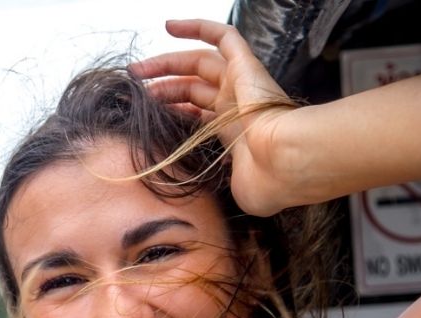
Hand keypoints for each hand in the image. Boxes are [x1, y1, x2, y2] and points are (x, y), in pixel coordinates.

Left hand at [131, 19, 296, 216]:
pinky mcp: (246, 65)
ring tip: (136, 69)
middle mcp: (237, 105)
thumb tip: (192, 189)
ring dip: (165, 62)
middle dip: (162, 87)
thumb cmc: (263, 181)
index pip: (198, 114)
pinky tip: (169, 26)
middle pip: (191, 88)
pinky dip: (197, 27)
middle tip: (134, 89)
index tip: (146, 114)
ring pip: (198, 62)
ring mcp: (241, 84)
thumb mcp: (232, 188)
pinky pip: (223, 36)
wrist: (285, 162)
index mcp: (234, 134)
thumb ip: (213, 182)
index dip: (173, 110)